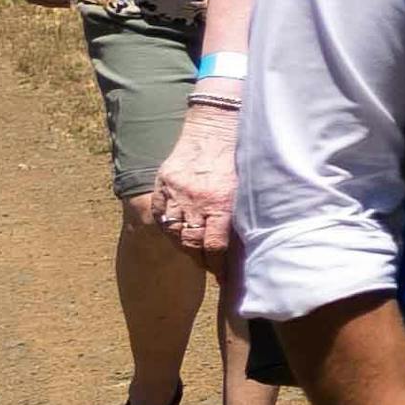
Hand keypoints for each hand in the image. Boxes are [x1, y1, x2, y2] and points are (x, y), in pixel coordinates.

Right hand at [130, 98, 238, 261]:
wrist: (214, 126)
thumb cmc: (236, 158)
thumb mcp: (244, 187)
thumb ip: (238, 215)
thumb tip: (244, 247)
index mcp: (221, 202)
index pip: (214, 246)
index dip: (218, 267)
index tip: (223, 277)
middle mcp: (196, 200)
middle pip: (191, 244)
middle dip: (201, 261)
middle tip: (210, 267)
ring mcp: (176, 192)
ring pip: (174, 232)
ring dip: (185, 247)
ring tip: (196, 253)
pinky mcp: (163, 184)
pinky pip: (160, 215)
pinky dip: (168, 228)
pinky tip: (178, 234)